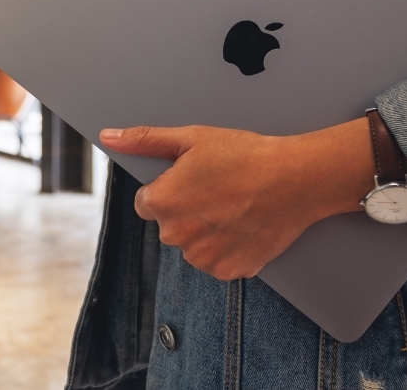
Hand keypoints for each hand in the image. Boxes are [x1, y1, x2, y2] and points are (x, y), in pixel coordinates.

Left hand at [100, 119, 406, 280]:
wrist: (297, 179)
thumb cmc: (246, 155)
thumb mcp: (191, 138)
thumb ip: (144, 140)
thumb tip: (109, 136)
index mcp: (162, 203)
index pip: (147, 202)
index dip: (170, 188)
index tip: (195, 179)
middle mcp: (177, 236)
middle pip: (169, 225)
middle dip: (187, 210)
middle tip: (219, 189)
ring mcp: (203, 257)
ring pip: (193, 244)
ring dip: (206, 230)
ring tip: (235, 206)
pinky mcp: (229, 271)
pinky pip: (217, 261)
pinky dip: (227, 247)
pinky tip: (243, 224)